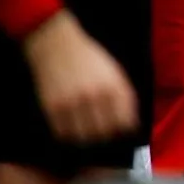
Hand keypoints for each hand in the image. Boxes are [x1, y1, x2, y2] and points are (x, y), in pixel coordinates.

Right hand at [22, 14, 137, 144]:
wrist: (57, 45)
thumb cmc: (90, 59)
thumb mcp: (114, 72)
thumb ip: (124, 96)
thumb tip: (131, 124)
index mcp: (114, 87)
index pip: (124, 122)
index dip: (124, 130)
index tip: (121, 131)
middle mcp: (94, 96)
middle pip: (104, 132)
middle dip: (106, 136)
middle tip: (102, 134)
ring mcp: (72, 103)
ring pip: (84, 137)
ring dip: (87, 138)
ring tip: (87, 132)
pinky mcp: (53, 107)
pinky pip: (63, 133)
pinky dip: (68, 135)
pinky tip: (71, 129)